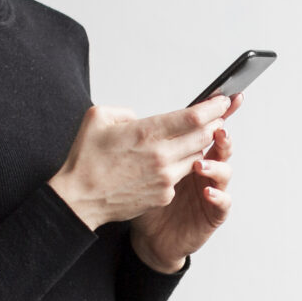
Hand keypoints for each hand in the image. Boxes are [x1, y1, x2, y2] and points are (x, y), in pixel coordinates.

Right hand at [48, 96, 227, 231]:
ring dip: (198, 145)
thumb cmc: (85, 160)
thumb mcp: (97, 118)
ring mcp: (165, 178)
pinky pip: (181, 175)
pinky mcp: (165, 195)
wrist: (79, 200)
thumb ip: (124, 112)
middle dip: (213, 124)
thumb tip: (140, 118)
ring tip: (192, 137)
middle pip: (203, 136)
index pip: (193, 117)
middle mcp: (161, 156)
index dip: (213, 107)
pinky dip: (180, 166)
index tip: (222, 100)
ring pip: (196, 156)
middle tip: (217, 116)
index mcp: (146, 133)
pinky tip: (168, 162)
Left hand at [131, 116, 237, 272]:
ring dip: (216, 165)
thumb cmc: (142, 199)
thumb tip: (132, 118)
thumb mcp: (133, 165)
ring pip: (225, 171)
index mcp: (187, 153)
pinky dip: (219, 196)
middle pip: (221, 145)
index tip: (224, 97)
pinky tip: (208, 191)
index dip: (217, 112)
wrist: (149, 237)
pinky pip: (224, 203)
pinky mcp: (212, 213)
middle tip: (216, 126)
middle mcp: (203, 169)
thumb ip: (133, 139)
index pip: (205, 127)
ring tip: (201, 164)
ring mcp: (210, 190)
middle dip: (221, 134)